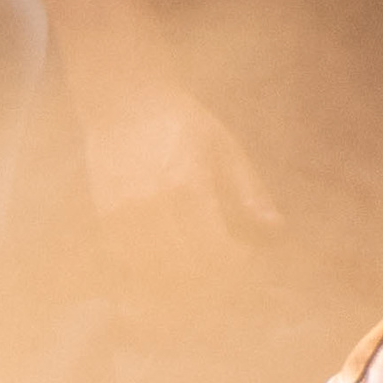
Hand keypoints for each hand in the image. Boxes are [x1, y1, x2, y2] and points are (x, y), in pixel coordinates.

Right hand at [80, 77, 280, 278]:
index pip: (216, 251)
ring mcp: (123, 214)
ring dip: (180, 284)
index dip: (236, 267)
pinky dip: (150, 274)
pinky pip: (129, 263)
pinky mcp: (105, 218)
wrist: (122, 99)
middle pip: (186, 270)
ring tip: (200, 274)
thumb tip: (276, 228)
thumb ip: (249, 191)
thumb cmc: (179, 120)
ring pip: (154, 274)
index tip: (246, 259)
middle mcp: (152, 205)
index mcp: (188, 185)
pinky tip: (168, 266)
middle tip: (227, 272)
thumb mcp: (225, 146)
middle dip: (212, 279)